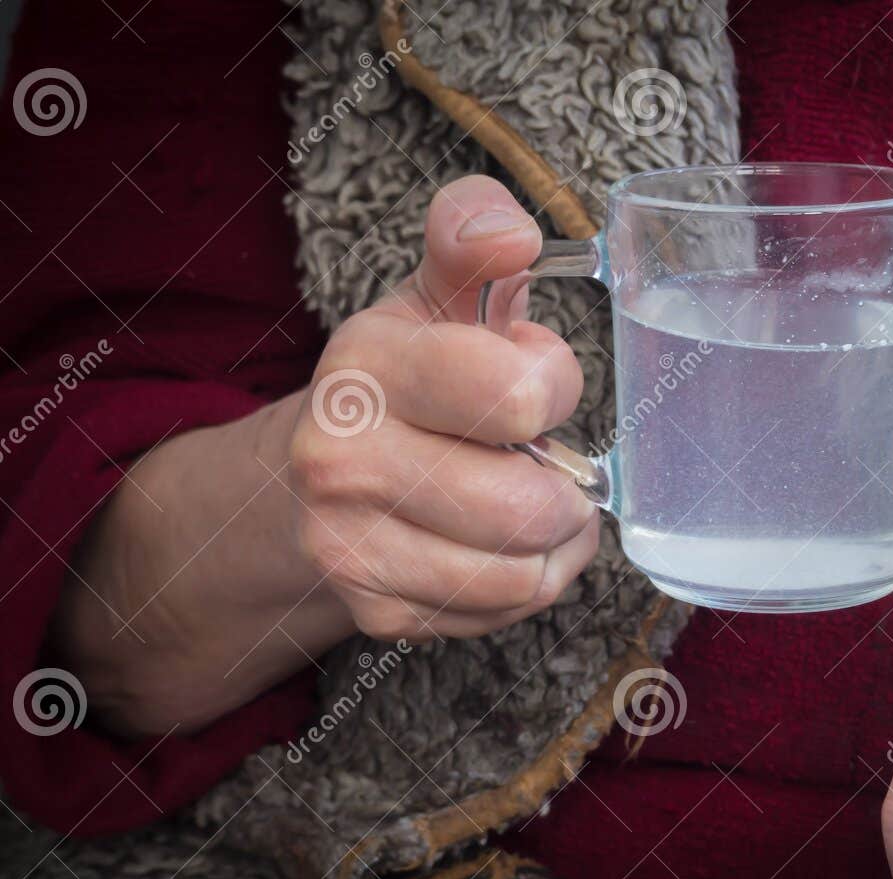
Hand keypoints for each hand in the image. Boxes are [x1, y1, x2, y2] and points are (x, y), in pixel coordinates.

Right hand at [282, 174, 597, 641]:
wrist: (311, 480)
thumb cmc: (405, 380)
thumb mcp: (434, 296)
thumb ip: (472, 239)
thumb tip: (510, 234)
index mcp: (366, 369)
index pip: (514, 395)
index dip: (552, 387)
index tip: (534, 382)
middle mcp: (342, 463)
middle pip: (528, 507)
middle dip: (564, 485)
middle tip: (544, 461)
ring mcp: (353, 549)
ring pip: (525, 573)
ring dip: (559, 541)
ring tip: (537, 505)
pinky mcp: (379, 613)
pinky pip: (505, 612)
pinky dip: (529, 583)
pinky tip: (504, 546)